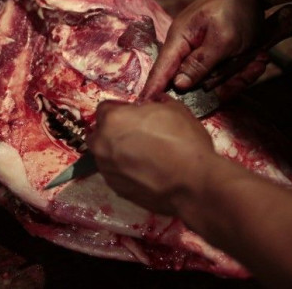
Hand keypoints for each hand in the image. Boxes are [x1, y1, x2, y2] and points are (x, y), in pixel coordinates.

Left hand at [88, 95, 217, 214]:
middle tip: (135, 134)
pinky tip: (144, 172)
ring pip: (105, 155)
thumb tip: (155, 102)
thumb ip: (157, 103)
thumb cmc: (184, 141)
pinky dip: (125, 171)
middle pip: (98, 133)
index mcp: (113, 119)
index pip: (104, 108)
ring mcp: (108, 169)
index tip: (134, 114)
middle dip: (112, 131)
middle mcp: (103, 144)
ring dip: (117, 152)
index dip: (120, 109)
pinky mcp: (116, 189)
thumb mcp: (175, 110)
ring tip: (142, 156)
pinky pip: (115, 174)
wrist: (193, 184)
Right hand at [142, 0, 266, 97]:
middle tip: (247, 65)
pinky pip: (226, 75)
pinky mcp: (216, 58)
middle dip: (223, 79)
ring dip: (238, 72)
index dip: (154, 88)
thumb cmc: (235, 9)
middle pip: (195, 81)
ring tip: (257, 58)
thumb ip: (200, 63)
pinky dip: (243, 69)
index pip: (162, 69)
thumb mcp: (222, 39)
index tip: (144, 106)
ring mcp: (202, 54)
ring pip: (215, 80)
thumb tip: (177, 84)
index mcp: (180, 39)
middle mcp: (187, 49)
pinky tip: (257, 58)